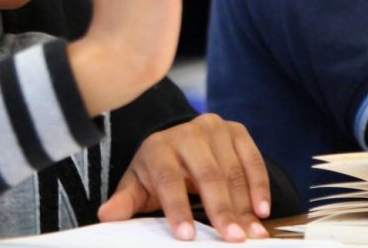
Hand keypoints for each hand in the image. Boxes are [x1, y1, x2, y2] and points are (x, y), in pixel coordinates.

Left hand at [98, 114, 271, 241]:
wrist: (180, 141)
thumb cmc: (158, 171)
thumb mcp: (138, 184)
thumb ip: (126, 201)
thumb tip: (105, 215)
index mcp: (159, 148)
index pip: (168, 180)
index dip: (177, 208)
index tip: (187, 236)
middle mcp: (187, 133)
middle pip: (206, 175)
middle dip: (221, 209)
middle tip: (232, 238)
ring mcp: (214, 129)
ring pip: (232, 170)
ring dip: (245, 204)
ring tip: (252, 233)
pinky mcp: (237, 131)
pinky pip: (253, 159)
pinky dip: (259, 185)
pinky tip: (262, 210)